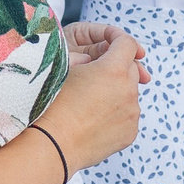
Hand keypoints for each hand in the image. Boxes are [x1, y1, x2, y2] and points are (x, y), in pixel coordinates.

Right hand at [41, 27, 144, 173]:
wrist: (50, 146)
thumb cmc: (50, 106)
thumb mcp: (63, 70)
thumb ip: (84, 58)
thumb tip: (94, 60)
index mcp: (113, 70)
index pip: (127, 43)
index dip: (117, 37)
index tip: (108, 40)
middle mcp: (129, 90)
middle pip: (131, 69)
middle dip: (116, 67)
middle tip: (93, 75)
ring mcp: (132, 114)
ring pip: (130, 93)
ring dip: (116, 92)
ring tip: (89, 102)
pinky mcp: (130, 133)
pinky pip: (127, 115)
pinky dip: (115, 113)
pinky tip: (93, 119)